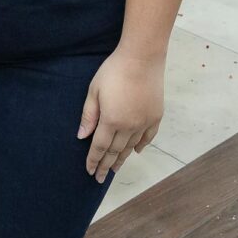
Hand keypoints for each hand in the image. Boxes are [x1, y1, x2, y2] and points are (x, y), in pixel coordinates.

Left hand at [77, 49, 163, 182]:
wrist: (142, 58)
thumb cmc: (114, 70)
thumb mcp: (94, 90)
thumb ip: (88, 115)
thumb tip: (81, 136)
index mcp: (111, 120)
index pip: (100, 147)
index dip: (94, 160)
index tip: (90, 172)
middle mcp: (129, 126)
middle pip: (115, 151)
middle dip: (106, 165)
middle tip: (100, 178)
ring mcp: (144, 123)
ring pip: (131, 147)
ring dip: (121, 159)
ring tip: (115, 169)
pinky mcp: (156, 116)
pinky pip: (147, 137)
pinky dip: (140, 146)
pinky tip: (135, 151)